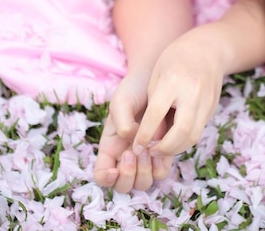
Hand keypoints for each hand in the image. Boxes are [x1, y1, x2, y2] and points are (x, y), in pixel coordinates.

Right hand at [93, 70, 172, 191]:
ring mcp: (145, 156)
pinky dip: (160, 167)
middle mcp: (126, 156)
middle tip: (133, 152)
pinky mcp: (163, 152)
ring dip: (144, 172)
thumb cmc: (134, 90)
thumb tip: (130, 139)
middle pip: (123, 186)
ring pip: (143, 183)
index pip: (102, 175)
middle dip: (128, 176)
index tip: (114, 169)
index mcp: (110, 147)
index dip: (106, 178)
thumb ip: (121, 121)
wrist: (156, 78)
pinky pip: (161, 172)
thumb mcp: (121, 101)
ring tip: (148, 149)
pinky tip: (160, 149)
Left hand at [132, 30, 224, 158]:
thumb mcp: (157, 75)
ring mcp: (206, 101)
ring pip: (193, 136)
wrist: (206, 48)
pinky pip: (199, 131)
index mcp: (172, 81)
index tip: (137, 146)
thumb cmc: (175, 59)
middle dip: (165, 148)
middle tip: (151, 152)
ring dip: (176, 149)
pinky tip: (174, 141)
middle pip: (181, 131)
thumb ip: (154, 103)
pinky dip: (186, 140)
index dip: (145, 134)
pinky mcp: (213, 107)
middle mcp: (192, 92)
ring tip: (162, 150)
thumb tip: (149, 135)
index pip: (156, 114)